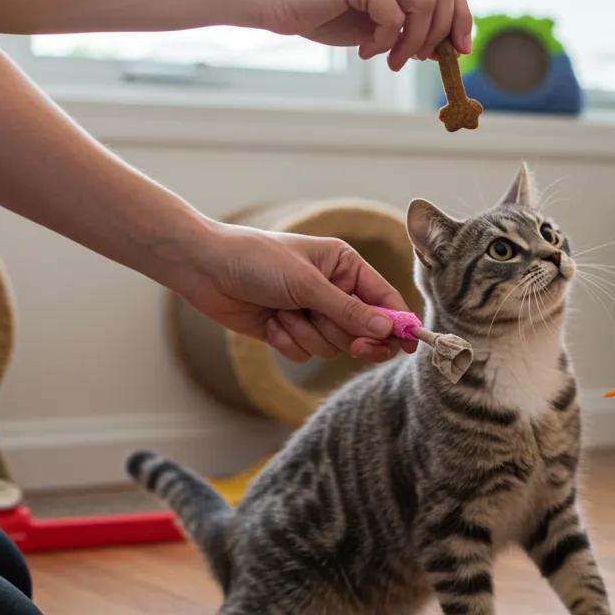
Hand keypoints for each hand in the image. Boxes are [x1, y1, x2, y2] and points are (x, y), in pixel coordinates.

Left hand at [175, 221, 417, 363]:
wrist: (204, 268)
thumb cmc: (256, 260)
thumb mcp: (307, 284)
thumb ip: (348, 311)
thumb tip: (386, 330)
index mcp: (345, 267)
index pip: (384, 299)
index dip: (398, 323)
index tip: (409, 345)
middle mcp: (333, 290)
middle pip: (363, 331)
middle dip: (349, 336)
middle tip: (352, 346)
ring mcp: (311, 312)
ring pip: (333, 346)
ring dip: (310, 336)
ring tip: (285, 314)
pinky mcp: (290, 331)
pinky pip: (306, 353)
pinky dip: (290, 342)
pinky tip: (271, 323)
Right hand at [244, 0, 472, 71]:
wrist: (274, 3)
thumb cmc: (323, 12)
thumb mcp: (376, 21)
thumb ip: (408, 24)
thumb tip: (445, 46)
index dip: (461, 16)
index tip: (460, 50)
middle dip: (442, 32)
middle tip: (422, 59)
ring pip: (424, 5)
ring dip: (413, 43)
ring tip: (391, 60)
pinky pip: (395, 18)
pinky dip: (385, 43)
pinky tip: (365, 50)